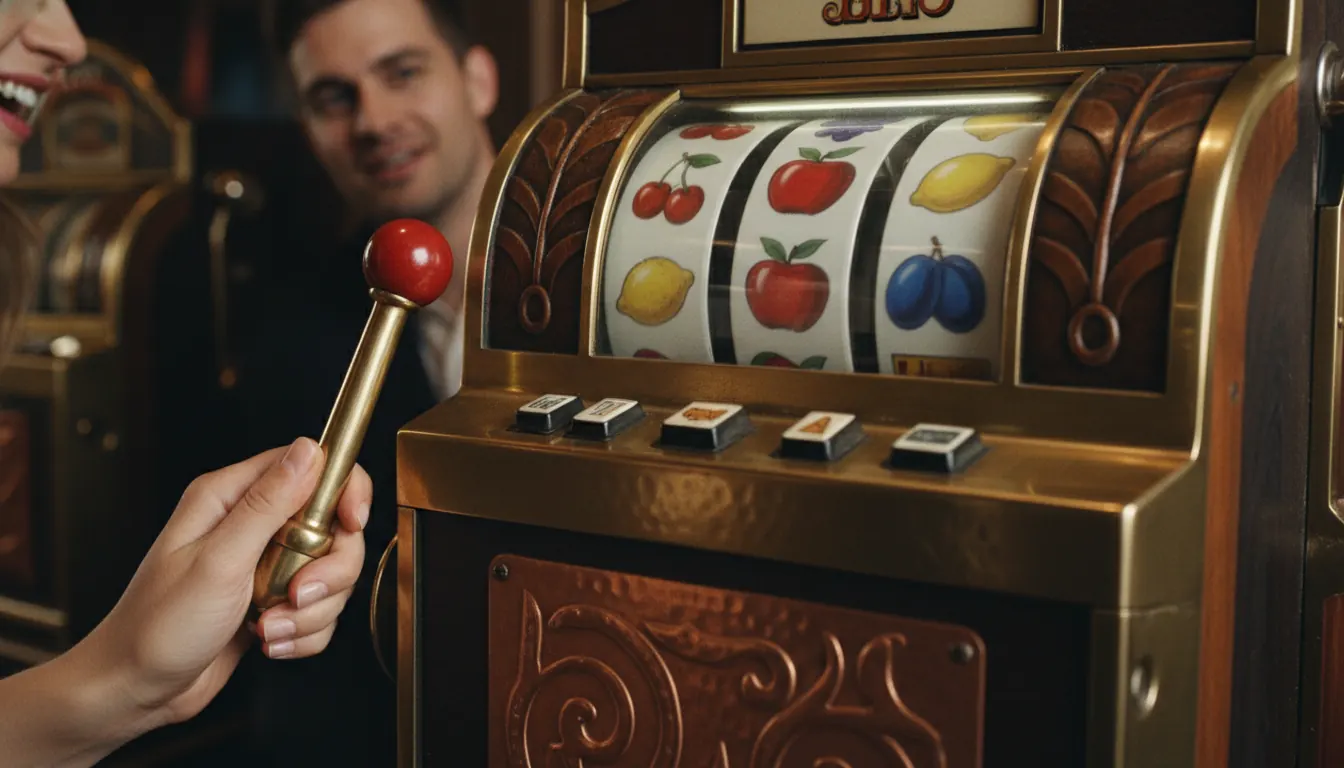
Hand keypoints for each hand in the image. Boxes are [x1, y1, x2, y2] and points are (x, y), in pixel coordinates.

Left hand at [74, 437, 369, 729]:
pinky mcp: (275, 599)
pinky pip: (321, 608)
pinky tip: (269, 640)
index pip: (311, 466)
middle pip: (334, 527)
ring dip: (311, 610)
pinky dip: (304, 632)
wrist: (135, 688)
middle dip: (328, 570)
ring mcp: (266, 564)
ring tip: (269, 626)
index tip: (351, 524)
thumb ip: (267, 504)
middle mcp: (251, 525)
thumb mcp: (218, 560)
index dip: (344, 492)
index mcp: (231, 498)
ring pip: (332, 573)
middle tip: (297, 594)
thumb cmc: (156, 626)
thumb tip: (308, 451)